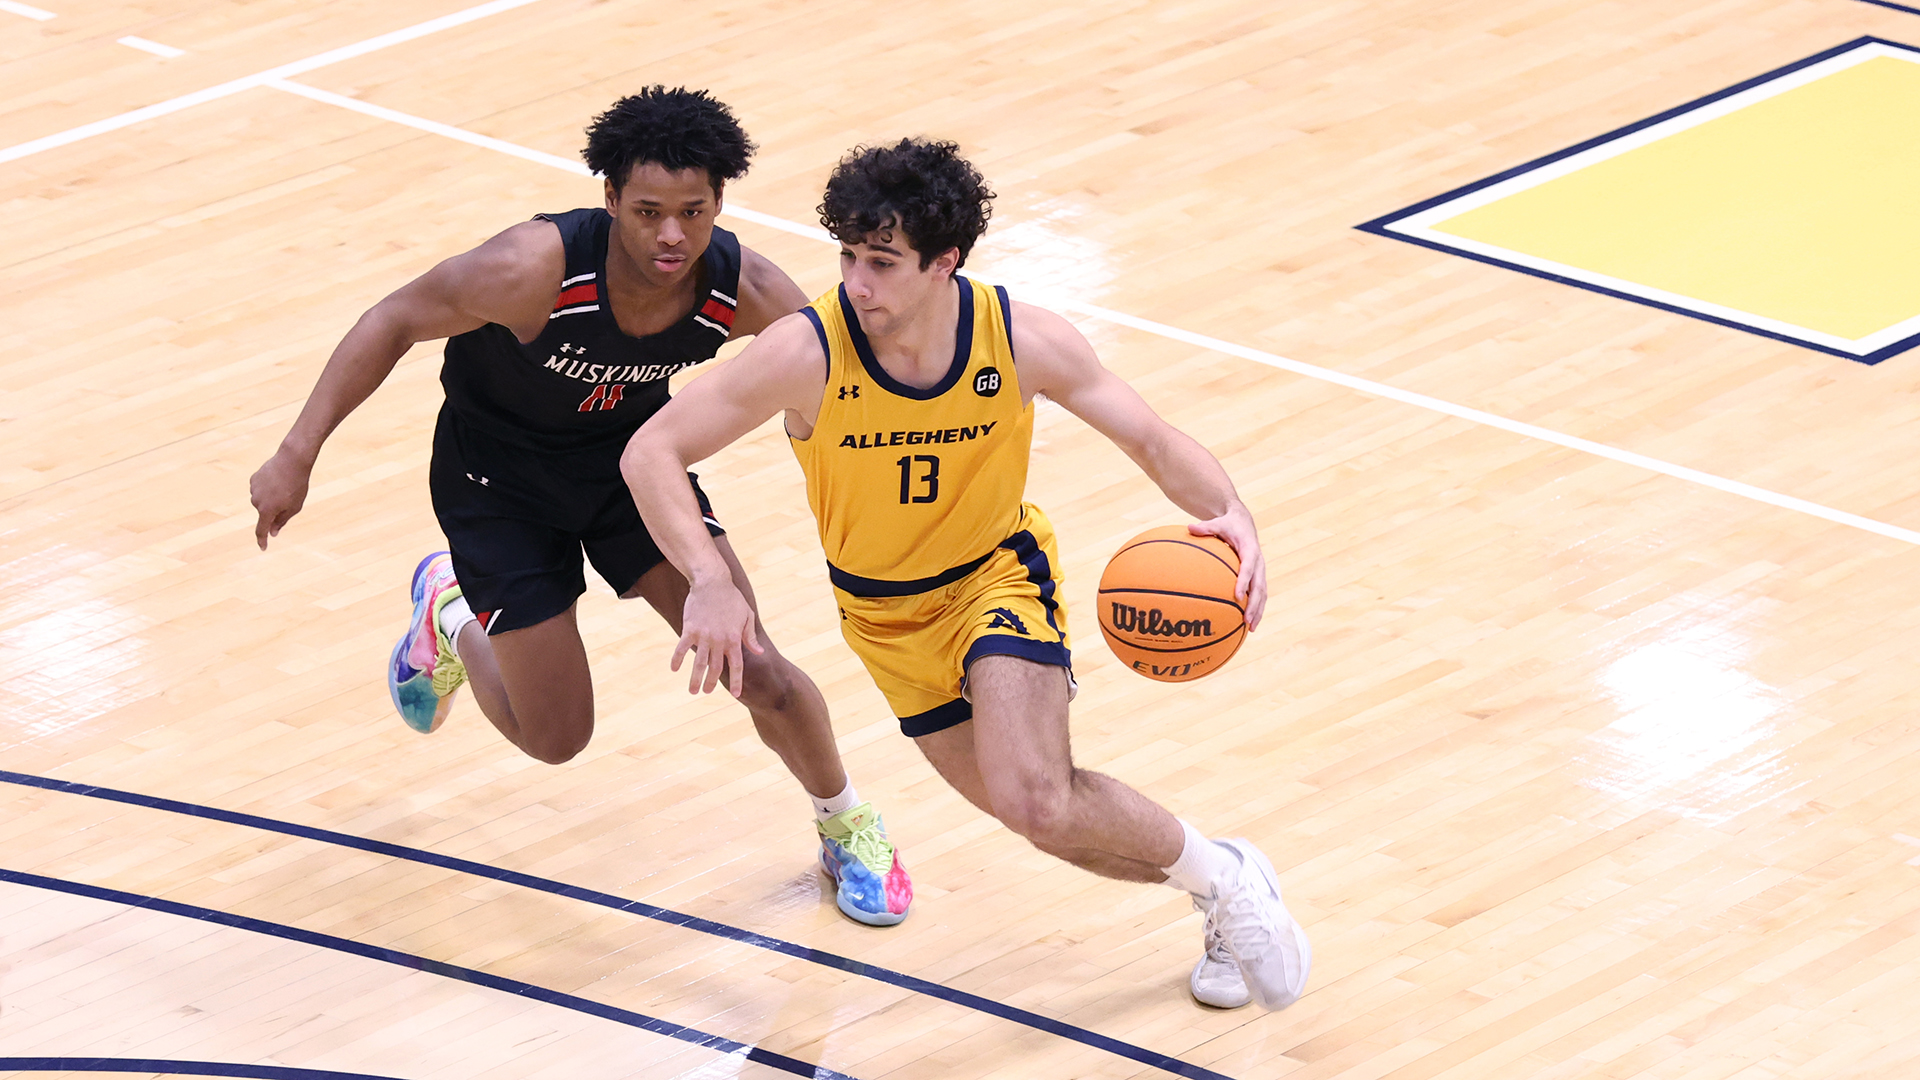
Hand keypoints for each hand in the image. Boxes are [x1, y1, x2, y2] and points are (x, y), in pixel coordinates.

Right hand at [250, 447, 314, 549]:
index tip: (263, 547)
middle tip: (289, 498)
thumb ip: (282, 521)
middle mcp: (256, 501)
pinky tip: (277, 480)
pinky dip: (268, 488)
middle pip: (265, 512)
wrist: (292, 460)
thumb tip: (272, 532)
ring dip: (272, 498)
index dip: (262, 540)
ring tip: (284, 486)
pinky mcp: (253, 479)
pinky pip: (261, 489)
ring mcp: (253, 489)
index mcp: (266, 511)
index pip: (261, 530)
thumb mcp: (294, 507)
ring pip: (262, 500)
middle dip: (274, 510)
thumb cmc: (297, 485)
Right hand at [673, 575, 765, 696]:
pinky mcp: (690, 629)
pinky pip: (682, 648)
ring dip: (695, 679)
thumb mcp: (747, 616)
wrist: (712, 582)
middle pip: (715, 668)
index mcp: (734, 639)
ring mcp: (703, 636)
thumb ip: (751, 637)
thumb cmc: (732, 599)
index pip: (736, 666)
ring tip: (692, 690)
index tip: (736, 694)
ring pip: (699, 663)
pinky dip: (677, 659)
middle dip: (711, 683)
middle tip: (706, 692)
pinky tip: (675, 669)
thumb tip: (759, 652)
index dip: (736, 681)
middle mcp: (719, 641)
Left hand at [1189, 504, 1266, 631]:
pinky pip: (1259, 594)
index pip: (1248, 567)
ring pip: (1262, 593)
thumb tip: (1189, 527)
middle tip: (1246, 620)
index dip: (1244, 582)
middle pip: (1259, 586)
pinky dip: (1256, 608)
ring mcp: (1260, 570)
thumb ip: (1205, 527)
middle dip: (1254, 604)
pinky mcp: (1258, 576)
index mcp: (1249, 549)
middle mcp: (1259, 562)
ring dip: (1258, 611)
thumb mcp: (1217, 523)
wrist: (1244, 522)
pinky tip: (1248, 623)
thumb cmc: (1228, 525)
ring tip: (1251, 628)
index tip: (1237, 596)